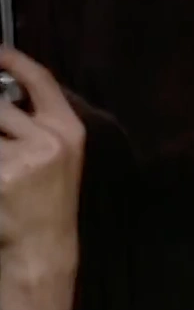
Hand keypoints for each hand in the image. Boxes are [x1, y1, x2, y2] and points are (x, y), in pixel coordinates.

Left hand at [0, 48, 82, 309]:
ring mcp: (23, 160)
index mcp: (69, 129)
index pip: (41, 82)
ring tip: (4, 165)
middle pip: (1, 106)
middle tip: (1, 138)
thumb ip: (37, 124)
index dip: (15, 61)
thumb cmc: (48, 200)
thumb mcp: (59, 156)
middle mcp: (51, 140)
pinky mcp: (0, 178)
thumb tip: (5, 94)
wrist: (43, 248)